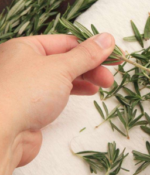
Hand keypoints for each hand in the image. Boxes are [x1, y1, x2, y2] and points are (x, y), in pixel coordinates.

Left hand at [0, 33, 115, 168]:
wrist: (1, 136)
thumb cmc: (26, 93)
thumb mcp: (61, 68)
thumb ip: (86, 54)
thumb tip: (108, 38)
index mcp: (27, 47)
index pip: (67, 42)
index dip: (92, 48)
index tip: (113, 55)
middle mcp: (26, 64)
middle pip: (68, 59)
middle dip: (92, 66)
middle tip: (111, 75)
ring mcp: (29, 85)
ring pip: (64, 76)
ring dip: (86, 77)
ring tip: (105, 83)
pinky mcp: (33, 105)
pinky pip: (59, 92)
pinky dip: (76, 89)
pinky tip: (90, 91)